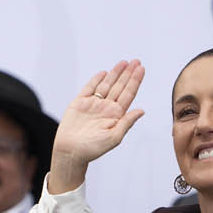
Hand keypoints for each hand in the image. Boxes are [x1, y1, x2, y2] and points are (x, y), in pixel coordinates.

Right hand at [47, 61, 145, 192]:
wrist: (70, 151)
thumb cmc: (93, 149)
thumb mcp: (114, 138)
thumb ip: (127, 122)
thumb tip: (142, 110)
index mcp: (116, 115)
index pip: (128, 94)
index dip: (135, 81)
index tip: (141, 69)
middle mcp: (106, 108)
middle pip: (120, 87)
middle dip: (128, 74)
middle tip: (136, 61)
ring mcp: (93, 104)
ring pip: (107, 85)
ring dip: (115, 73)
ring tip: (124, 62)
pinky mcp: (79, 103)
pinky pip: (89, 88)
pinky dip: (96, 79)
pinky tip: (104, 73)